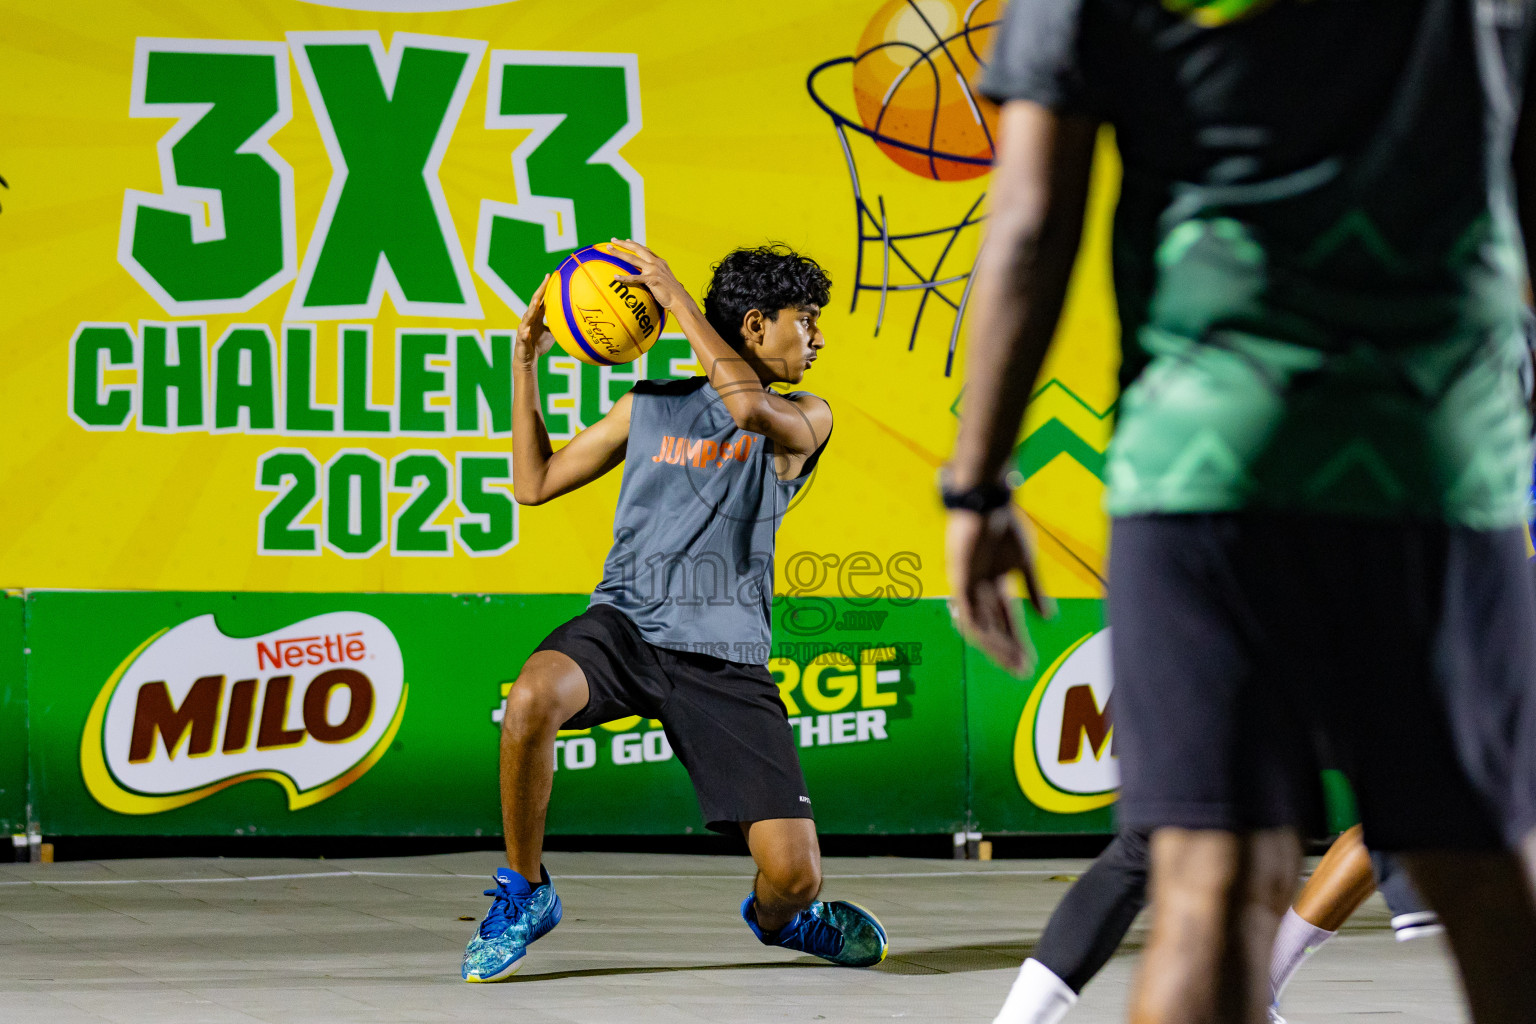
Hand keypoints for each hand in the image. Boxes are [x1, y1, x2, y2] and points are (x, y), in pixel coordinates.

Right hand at [516, 273, 557, 363]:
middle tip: (546, 280)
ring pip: (527, 317)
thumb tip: (574, 319)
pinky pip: (523, 336)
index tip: (550, 275)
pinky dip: (524, 333)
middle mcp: (529, 319)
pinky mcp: (521, 341)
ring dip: (531, 309)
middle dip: (540, 291)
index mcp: (536, 316)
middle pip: (534, 303)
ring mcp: (523, 329)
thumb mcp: (552, 332)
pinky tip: (526, 331)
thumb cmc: (539, 344)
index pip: (540, 299)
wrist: (528, 359)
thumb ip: (559, 324)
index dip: (544, 288)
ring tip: (537, 302)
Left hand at [608, 238, 690, 310]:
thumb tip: (654, 281)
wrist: (680, 300)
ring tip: (609, 250)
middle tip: (612, 240)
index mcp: (660, 262)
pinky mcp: (652, 280)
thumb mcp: (665, 280)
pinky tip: (615, 277)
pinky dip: (624, 278)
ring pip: (633, 259)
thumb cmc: (673, 294)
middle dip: (624, 243)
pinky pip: (635, 278)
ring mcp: (654, 270)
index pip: (645, 249)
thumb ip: (658, 276)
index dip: (634, 244)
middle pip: (637, 249)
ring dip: (619, 253)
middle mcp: (656, 263)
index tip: (626, 240)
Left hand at [945, 507, 1051, 675]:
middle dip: (1008, 651)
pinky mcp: (959, 581)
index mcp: (995, 583)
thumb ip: (1034, 591)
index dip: (1018, 642)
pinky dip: (982, 631)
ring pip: (981, 626)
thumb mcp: (1025, 563)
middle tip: (1023, 672)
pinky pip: (968, 614)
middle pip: (994, 628)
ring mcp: (968, 586)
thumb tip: (1048, 620)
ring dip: (996, 647)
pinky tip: (994, 646)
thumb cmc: (1005, 526)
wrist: (987, 503)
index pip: (1007, 620)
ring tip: (1013, 663)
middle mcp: (979, 589)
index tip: (1030, 663)